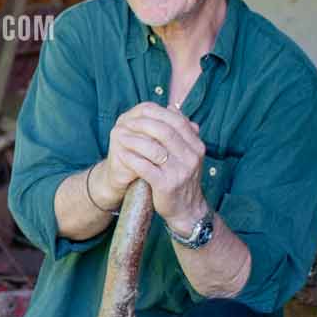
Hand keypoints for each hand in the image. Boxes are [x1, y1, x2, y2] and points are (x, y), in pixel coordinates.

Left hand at [106, 103, 206, 222]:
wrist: (187, 209)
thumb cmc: (183, 178)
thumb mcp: (188, 154)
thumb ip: (182, 131)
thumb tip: (172, 107)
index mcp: (197, 147)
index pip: (177, 122)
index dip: (157, 113)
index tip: (140, 110)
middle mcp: (191, 158)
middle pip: (164, 132)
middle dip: (143, 124)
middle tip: (127, 121)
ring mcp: (179, 172)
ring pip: (153, 149)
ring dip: (133, 140)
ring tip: (120, 135)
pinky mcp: (166, 185)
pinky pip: (145, 167)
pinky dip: (131, 158)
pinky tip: (121, 154)